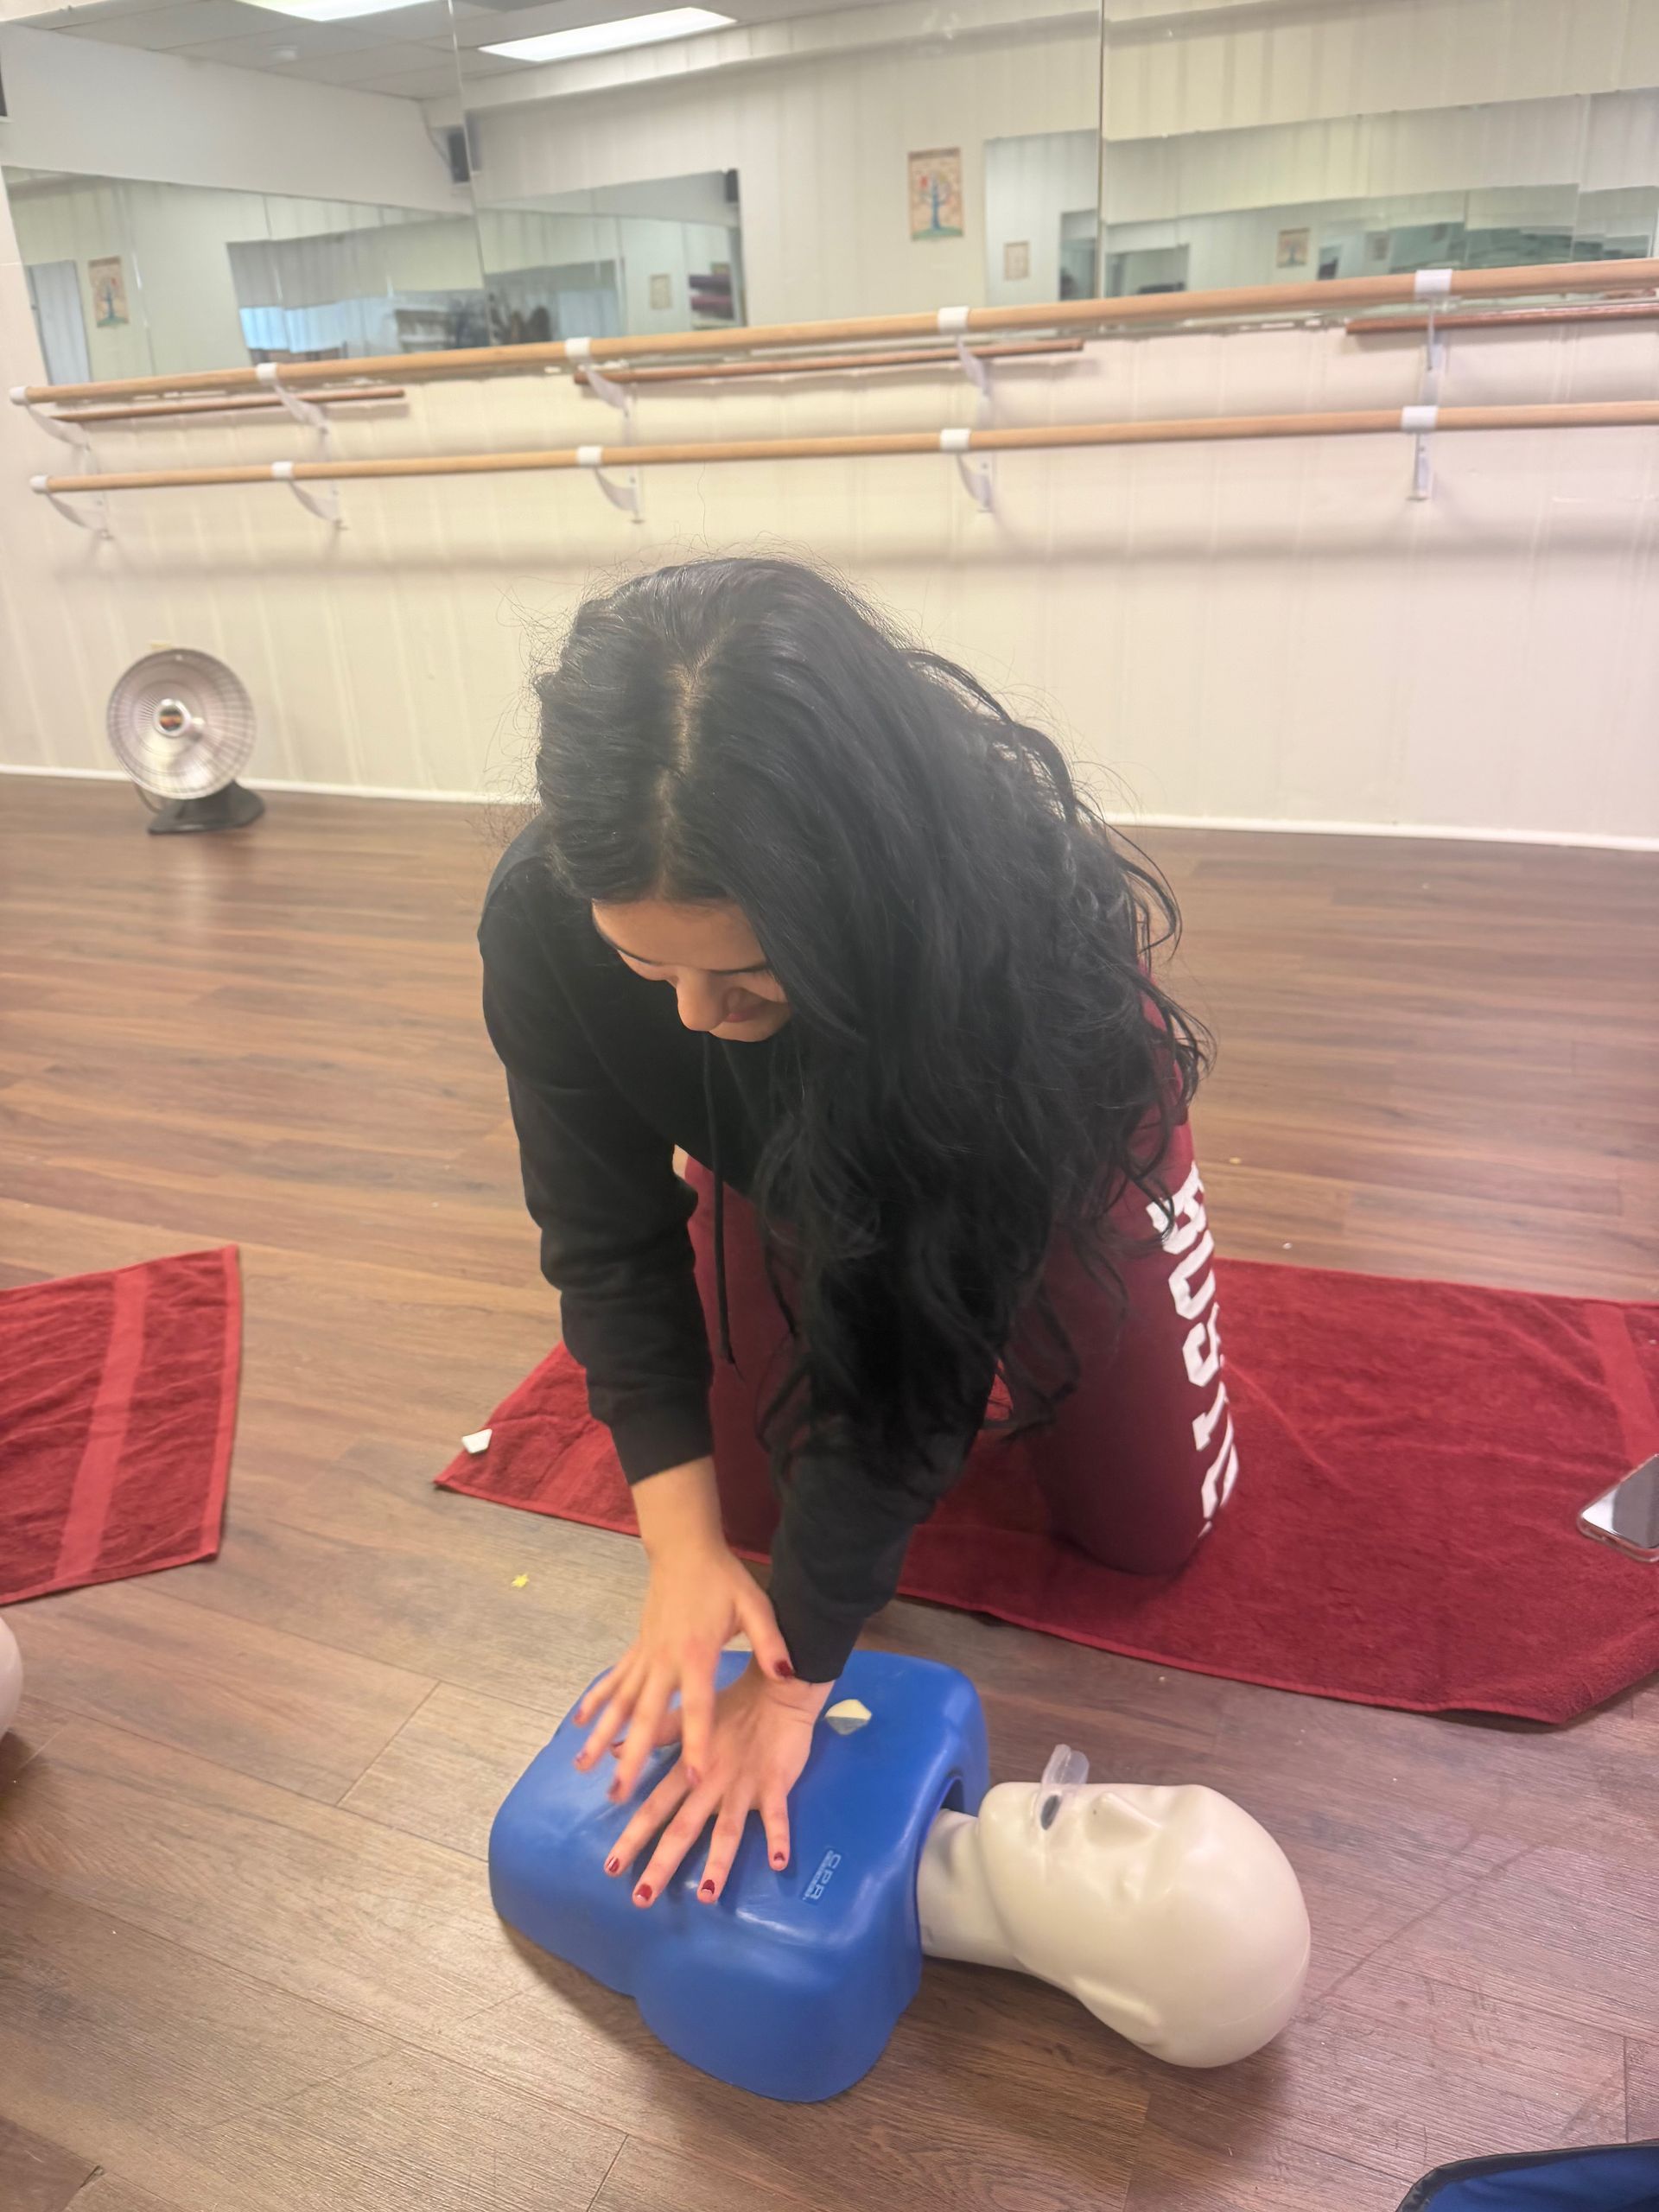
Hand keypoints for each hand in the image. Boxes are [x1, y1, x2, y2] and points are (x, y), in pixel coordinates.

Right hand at [572, 1459, 791, 1803]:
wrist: (684, 1549)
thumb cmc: (723, 1579)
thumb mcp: (755, 1606)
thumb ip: (770, 1642)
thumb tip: (787, 1673)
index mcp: (697, 1655)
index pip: (698, 1708)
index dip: (697, 1744)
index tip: (694, 1780)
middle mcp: (664, 1660)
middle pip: (647, 1716)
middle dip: (633, 1756)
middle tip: (618, 1794)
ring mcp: (646, 1655)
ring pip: (621, 1703)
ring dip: (602, 1735)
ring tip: (583, 1768)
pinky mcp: (636, 1648)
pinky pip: (614, 1680)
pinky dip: (596, 1701)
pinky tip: (579, 1724)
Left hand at [604, 1661, 831, 1905]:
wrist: (777, 1687)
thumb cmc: (733, 1703)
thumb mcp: (691, 1715)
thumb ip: (658, 1736)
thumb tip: (617, 1750)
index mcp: (690, 1769)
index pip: (655, 1808)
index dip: (633, 1837)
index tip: (611, 1868)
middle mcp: (712, 1782)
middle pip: (683, 1828)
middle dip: (661, 1864)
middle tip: (642, 1900)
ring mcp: (744, 1785)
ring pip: (728, 1830)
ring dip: (717, 1863)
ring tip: (705, 1895)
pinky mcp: (775, 1782)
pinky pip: (778, 1814)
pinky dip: (779, 1837)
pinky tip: (778, 1864)